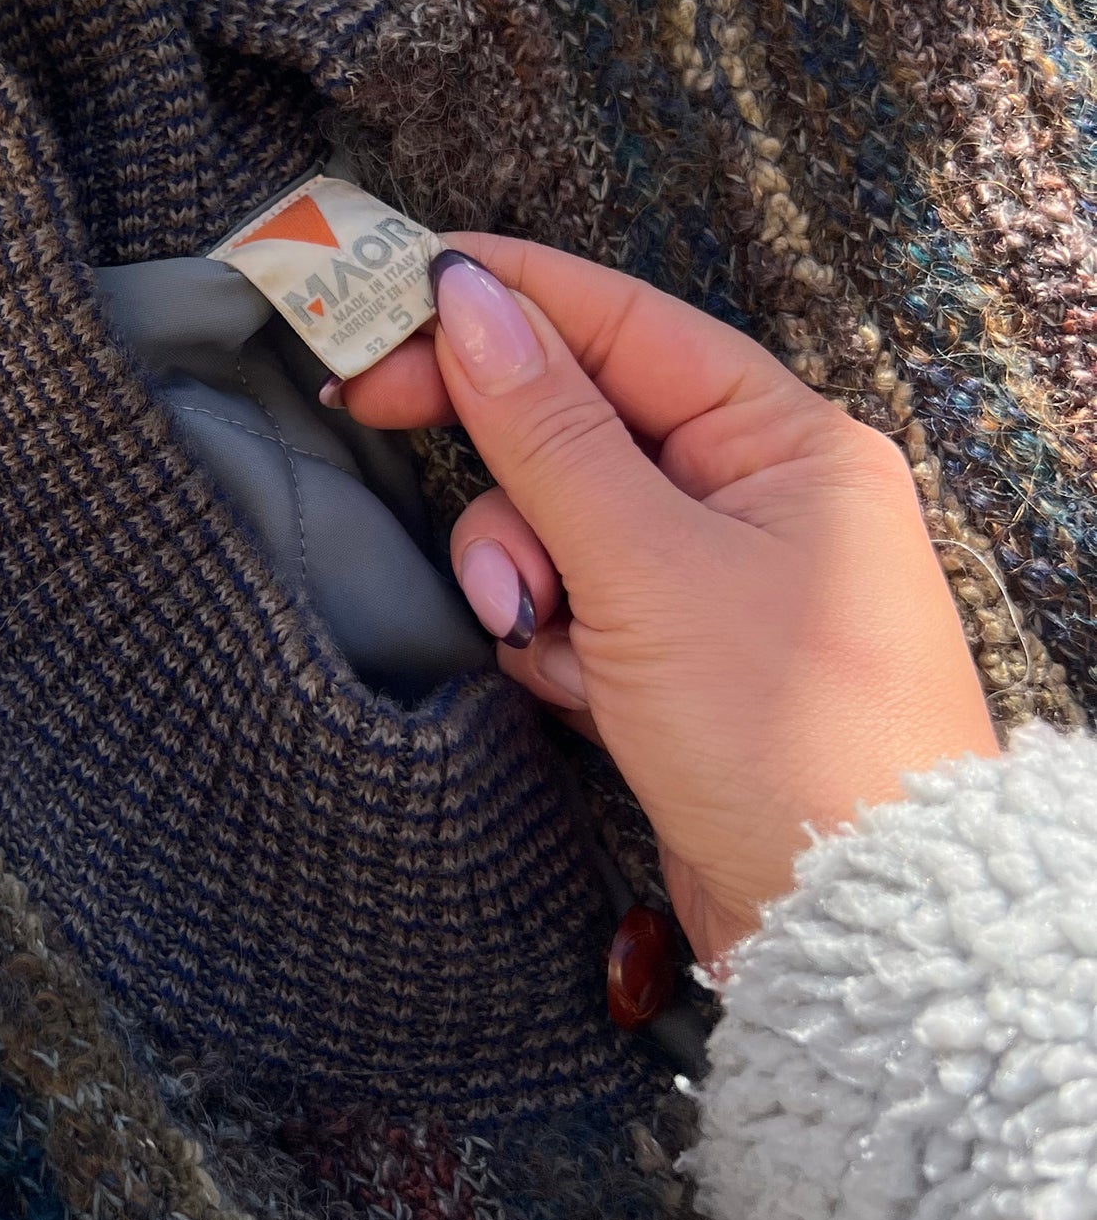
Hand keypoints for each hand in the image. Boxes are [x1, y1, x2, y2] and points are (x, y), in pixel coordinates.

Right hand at [334, 234, 998, 965]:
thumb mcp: (645, 566)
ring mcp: (720, 582)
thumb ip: (546, 430)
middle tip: (371, 415)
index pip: (621, 323)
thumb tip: (465, 301)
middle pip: (581, 423)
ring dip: (524, 571)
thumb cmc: (783, 733)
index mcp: (786, 440)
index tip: (385, 294)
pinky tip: (575, 691)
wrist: (848, 924)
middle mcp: (761, 496)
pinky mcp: (683, 663)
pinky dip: (554, 641)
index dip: (501, 300)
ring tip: (537, 632)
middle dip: (503, 464)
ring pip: (563, 524)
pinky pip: (578, 608)